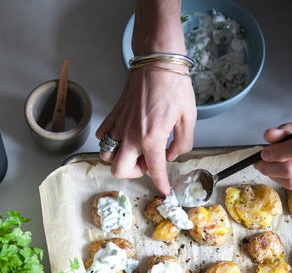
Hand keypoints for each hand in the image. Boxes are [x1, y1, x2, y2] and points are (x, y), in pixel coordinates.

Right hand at [96, 68, 195, 196]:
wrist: (157, 61)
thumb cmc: (174, 86)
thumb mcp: (188, 118)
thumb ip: (182, 143)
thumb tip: (172, 155)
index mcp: (152, 138)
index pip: (155, 171)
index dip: (161, 184)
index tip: (164, 191)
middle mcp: (131, 136)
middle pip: (120, 170)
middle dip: (134, 173)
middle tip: (146, 163)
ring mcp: (119, 126)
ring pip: (106, 156)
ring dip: (119, 159)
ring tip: (133, 151)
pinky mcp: (113, 116)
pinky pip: (103, 137)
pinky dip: (110, 142)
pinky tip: (123, 136)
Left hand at [255, 121, 291, 189]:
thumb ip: (285, 131)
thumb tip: (269, 135)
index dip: (277, 152)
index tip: (264, 152)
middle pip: (290, 169)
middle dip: (269, 166)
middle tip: (259, 160)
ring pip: (290, 181)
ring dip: (271, 173)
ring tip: (265, 164)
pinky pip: (291, 185)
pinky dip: (278, 178)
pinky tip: (273, 170)